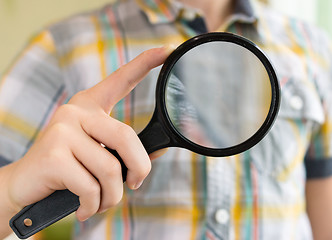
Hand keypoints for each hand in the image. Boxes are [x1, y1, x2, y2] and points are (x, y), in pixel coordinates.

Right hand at [0, 46, 172, 229]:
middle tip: (136, 183)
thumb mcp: (97, 154)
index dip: (144, 64)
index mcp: (89, 106)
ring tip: (100, 201)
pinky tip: (84, 208)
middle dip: (139, 168)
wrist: (24, 185)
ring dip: (111, 195)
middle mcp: (75, 111)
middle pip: (126, 137)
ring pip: (110, 168)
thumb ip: (123, 149)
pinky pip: (90, 186)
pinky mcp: (53, 154)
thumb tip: (159, 149)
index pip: (120, 80)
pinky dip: (93, 205)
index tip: (166, 50)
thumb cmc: (69, 169)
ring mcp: (62, 130)